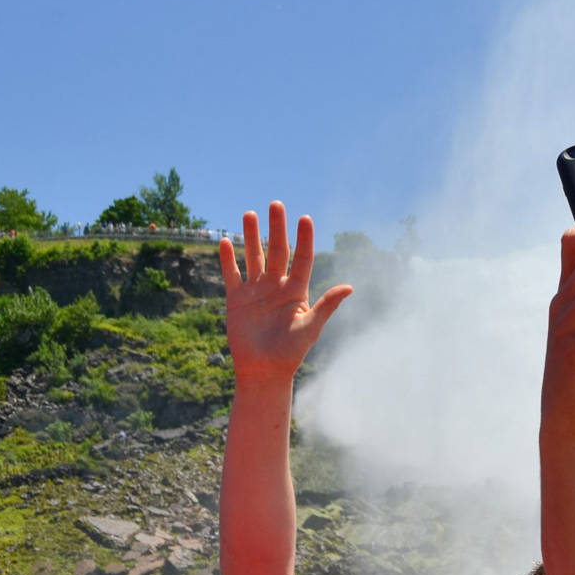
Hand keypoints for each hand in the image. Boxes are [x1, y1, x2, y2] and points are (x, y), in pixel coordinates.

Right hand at [221, 202, 351, 384]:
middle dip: (276, 228)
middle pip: (277, 251)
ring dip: (251, 236)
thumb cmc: (291, 352)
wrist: (263, 370)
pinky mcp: (237, 299)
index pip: (303, 259)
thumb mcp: (311, 327)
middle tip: (276, 204)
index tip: (305, 218)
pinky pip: (232, 274)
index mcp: (297, 291)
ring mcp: (256, 291)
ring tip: (250, 213)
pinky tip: (225, 241)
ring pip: (254, 257)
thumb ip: (327, 305)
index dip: (304, 239)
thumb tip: (350, 287)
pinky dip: (227, 259)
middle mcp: (277, 286)